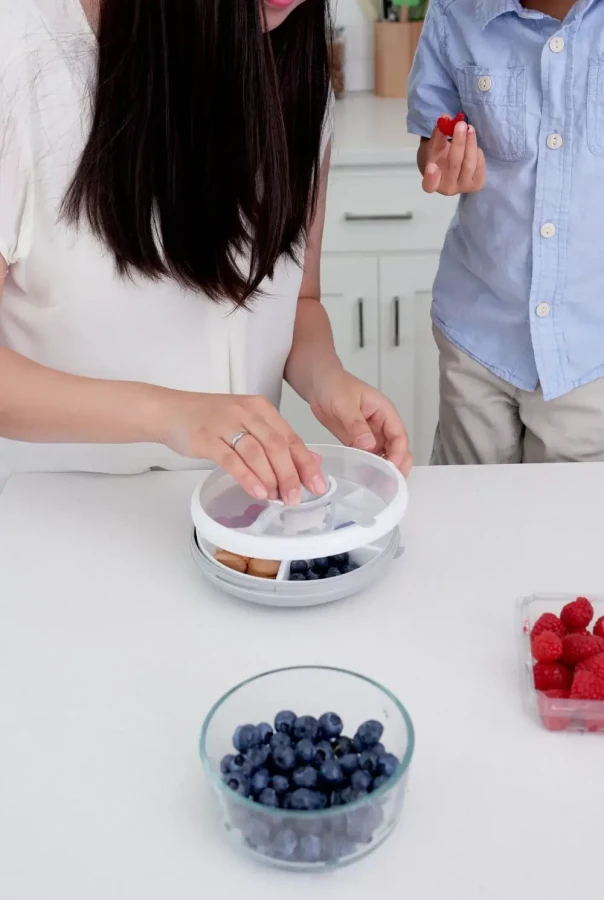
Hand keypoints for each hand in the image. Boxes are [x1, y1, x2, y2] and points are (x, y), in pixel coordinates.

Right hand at [154, 390, 325, 502]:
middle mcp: (246, 412)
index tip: (317, 485)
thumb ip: (277, 440)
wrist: (170, 411)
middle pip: (277, 445)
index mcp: (260, 408)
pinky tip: (257, 492)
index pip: (291, 437)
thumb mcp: (247, 423)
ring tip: (277, 498)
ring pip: (257, 452)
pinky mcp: (207, 438)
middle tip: (296, 498)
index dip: (306, 463)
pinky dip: (247, 477)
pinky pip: (232, 460)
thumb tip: (309, 460)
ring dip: (270, 478)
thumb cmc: (210, 420)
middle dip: (291, 475)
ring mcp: (225, 423)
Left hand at [309, 370, 412, 475]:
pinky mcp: (357, 441)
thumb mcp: (344, 403)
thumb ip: (356, 424)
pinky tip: (364, 478)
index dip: (398, 453)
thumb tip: (369, 444)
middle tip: (390, 483)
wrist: (317, 384)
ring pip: (383, 455)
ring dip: (383, 469)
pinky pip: (367, 457)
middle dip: (397, 465)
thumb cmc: (334, 384)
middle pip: (397, 448)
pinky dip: (368, 468)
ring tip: (378, 485)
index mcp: (384, 412)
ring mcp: (370, 434)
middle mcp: (381, 425)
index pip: (399, 435)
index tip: (391, 467)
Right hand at [422, 120, 485, 195]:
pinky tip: (472, 144)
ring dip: (470, 143)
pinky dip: (477, 152)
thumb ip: (438, 134)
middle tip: (461, 124)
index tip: (431, 166)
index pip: (429, 184)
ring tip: (469, 128)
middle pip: (454, 166)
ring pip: (469, 164)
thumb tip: (446, 117)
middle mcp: (447, 189)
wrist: (451, 167)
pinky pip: (480, 165)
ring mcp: (463, 188)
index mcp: (431, 183)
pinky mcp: (477, 184)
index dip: (430, 177)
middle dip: (459, 143)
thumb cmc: (438, 157)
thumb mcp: (433, 146)